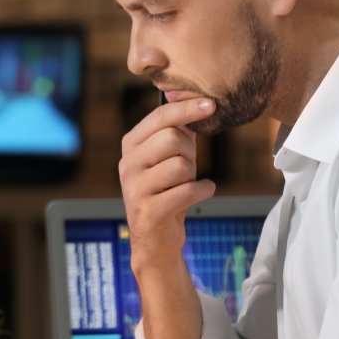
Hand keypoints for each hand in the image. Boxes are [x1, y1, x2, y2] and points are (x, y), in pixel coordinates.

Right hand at [119, 96, 216, 271]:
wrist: (156, 240)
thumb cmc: (168, 191)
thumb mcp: (169, 157)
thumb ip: (179, 129)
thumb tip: (197, 98)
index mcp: (131, 144)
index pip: (159, 116)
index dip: (187, 108)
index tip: (211, 104)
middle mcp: (127, 163)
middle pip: (172, 138)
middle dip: (190, 152)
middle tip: (187, 167)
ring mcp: (134, 188)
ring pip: (180, 165)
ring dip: (193, 175)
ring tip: (185, 185)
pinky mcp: (148, 211)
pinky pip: (187, 191)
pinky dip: (202, 191)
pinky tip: (199, 195)